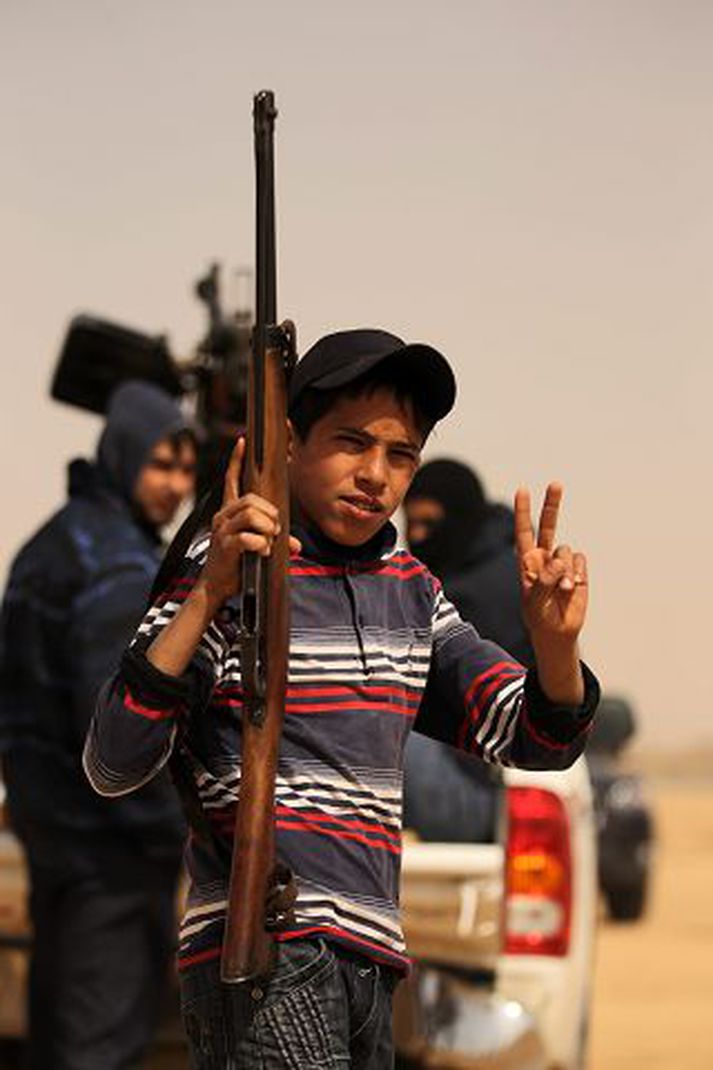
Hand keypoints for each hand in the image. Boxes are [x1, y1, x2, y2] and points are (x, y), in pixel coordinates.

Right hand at [199, 437, 300, 606]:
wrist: (216, 587)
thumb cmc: (237, 565)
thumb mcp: (257, 549)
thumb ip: (275, 542)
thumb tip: (296, 546)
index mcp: (228, 512)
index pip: (231, 480)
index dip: (236, 461)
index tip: (242, 441)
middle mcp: (223, 517)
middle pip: (251, 499)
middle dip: (269, 513)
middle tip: (274, 530)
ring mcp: (222, 530)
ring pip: (251, 515)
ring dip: (267, 527)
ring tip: (269, 540)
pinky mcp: (225, 546)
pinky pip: (250, 538)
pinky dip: (262, 546)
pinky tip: (262, 553)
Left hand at [514, 482, 587, 645]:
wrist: (557, 632)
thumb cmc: (539, 616)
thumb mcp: (534, 601)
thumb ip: (543, 580)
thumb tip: (559, 562)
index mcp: (527, 561)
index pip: (523, 531)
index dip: (523, 511)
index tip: (522, 490)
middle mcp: (544, 557)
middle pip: (548, 525)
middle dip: (551, 504)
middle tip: (556, 483)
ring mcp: (562, 563)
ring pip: (565, 551)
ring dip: (565, 571)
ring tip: (562, 590)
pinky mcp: (579, 570)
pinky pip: (580, 561)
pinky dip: (578, 573)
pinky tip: (573, 587)